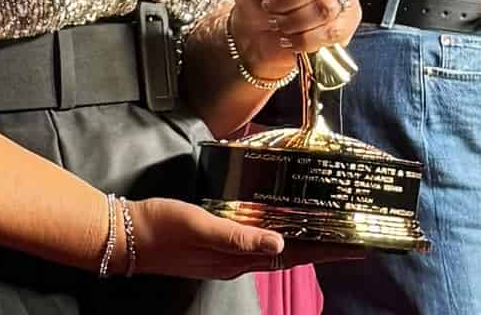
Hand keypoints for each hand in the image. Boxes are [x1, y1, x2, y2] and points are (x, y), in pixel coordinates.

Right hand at [127, 198, 367, 278]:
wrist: (124, 236)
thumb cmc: (161, 229)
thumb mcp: (200, 228)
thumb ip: (238, 237)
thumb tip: (280, 242)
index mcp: (238, 259)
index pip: (293, 256)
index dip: (325, 251)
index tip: (356, 246)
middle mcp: (237, 260)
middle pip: (290, 254)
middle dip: (321, 246)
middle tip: (350, 234)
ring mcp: (226, 253)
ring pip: (274, 247)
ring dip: (301, 240)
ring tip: (324, 228)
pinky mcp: (215, 243)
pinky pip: (255, 239)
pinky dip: (274, 231)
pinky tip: (276, 221)